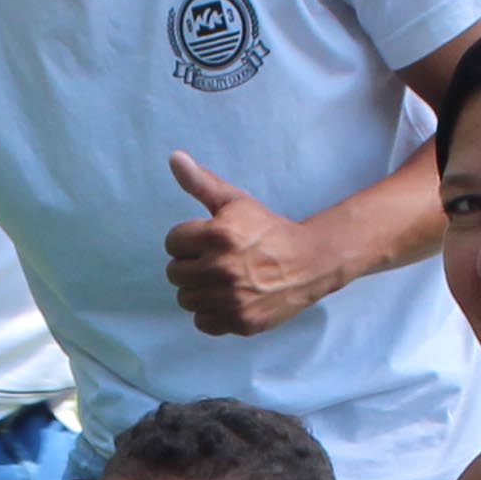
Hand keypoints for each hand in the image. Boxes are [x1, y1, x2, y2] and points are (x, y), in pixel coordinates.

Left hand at [162, 156, 335, 336]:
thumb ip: (202, 182)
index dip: (188, 240)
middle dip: (191, 265)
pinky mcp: (240, 321)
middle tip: (214, 260)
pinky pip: (202, 322)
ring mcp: (231, 298)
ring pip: (185, 299)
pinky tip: (227, 298)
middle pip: (174, 273)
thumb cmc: (268, 229)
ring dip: (198, 290)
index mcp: (218, 235)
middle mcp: (222, 268)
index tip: (207, 241)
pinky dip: (211, 313)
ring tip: (220, 279)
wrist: (309, 262)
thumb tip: (174, 158)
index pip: (172, 243)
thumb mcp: (236, 202)